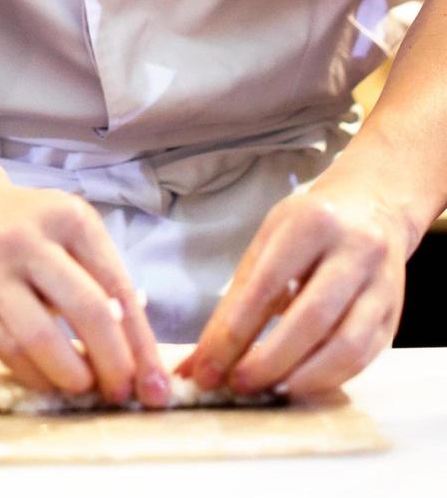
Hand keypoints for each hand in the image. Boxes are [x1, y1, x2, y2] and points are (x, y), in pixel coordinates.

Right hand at [0, 173, 170, 406]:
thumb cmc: (26, 226)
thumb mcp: (69, 230)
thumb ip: (102, 278)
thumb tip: (136, 350)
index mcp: (66, 218)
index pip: (116, 286)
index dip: (141, 342)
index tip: (155, 384)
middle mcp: (26, 241)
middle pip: (88, 311)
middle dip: (115, 364)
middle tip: (123, 392)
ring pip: (43, 341)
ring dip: (74, 377)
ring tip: (87, 387)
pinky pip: (9, 354)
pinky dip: (38, 376)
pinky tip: (52, 378)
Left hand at [180, 167, 408, 396]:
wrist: (371, 207)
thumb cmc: (306, 227)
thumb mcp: (268, 242)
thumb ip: (237, 298)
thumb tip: (203, 358)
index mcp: (312, 223)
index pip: (265, 287)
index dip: (232, 334)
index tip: (207, 369)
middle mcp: (355, 251)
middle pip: (310, 320)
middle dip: (268, 362)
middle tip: (236, 385)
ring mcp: (382, 285)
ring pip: (346, 346)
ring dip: (301, 378)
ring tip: (266, 390)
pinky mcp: (394, 315)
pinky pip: (364, 358)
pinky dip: (327, 378)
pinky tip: (298, 383)